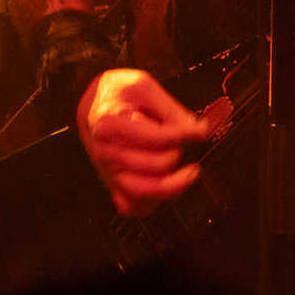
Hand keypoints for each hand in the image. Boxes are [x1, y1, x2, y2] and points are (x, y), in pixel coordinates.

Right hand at [75, 68, 209, 216]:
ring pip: (146, 191)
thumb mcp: (144, 87)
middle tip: (181, 141)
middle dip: (177, 152)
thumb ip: (171, 110)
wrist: (94, 105)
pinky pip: (135, 207)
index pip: (157, 138)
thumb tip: (199, 131)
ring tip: (188, 171)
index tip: (199, 130)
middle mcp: (105, 152)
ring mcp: (108, 171)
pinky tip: (168, 183)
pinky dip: (155, 202)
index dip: (185, 134)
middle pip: (157, 165)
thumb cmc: (120, 93)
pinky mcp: (113, 186)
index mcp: (109, 124)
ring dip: (173, 183)